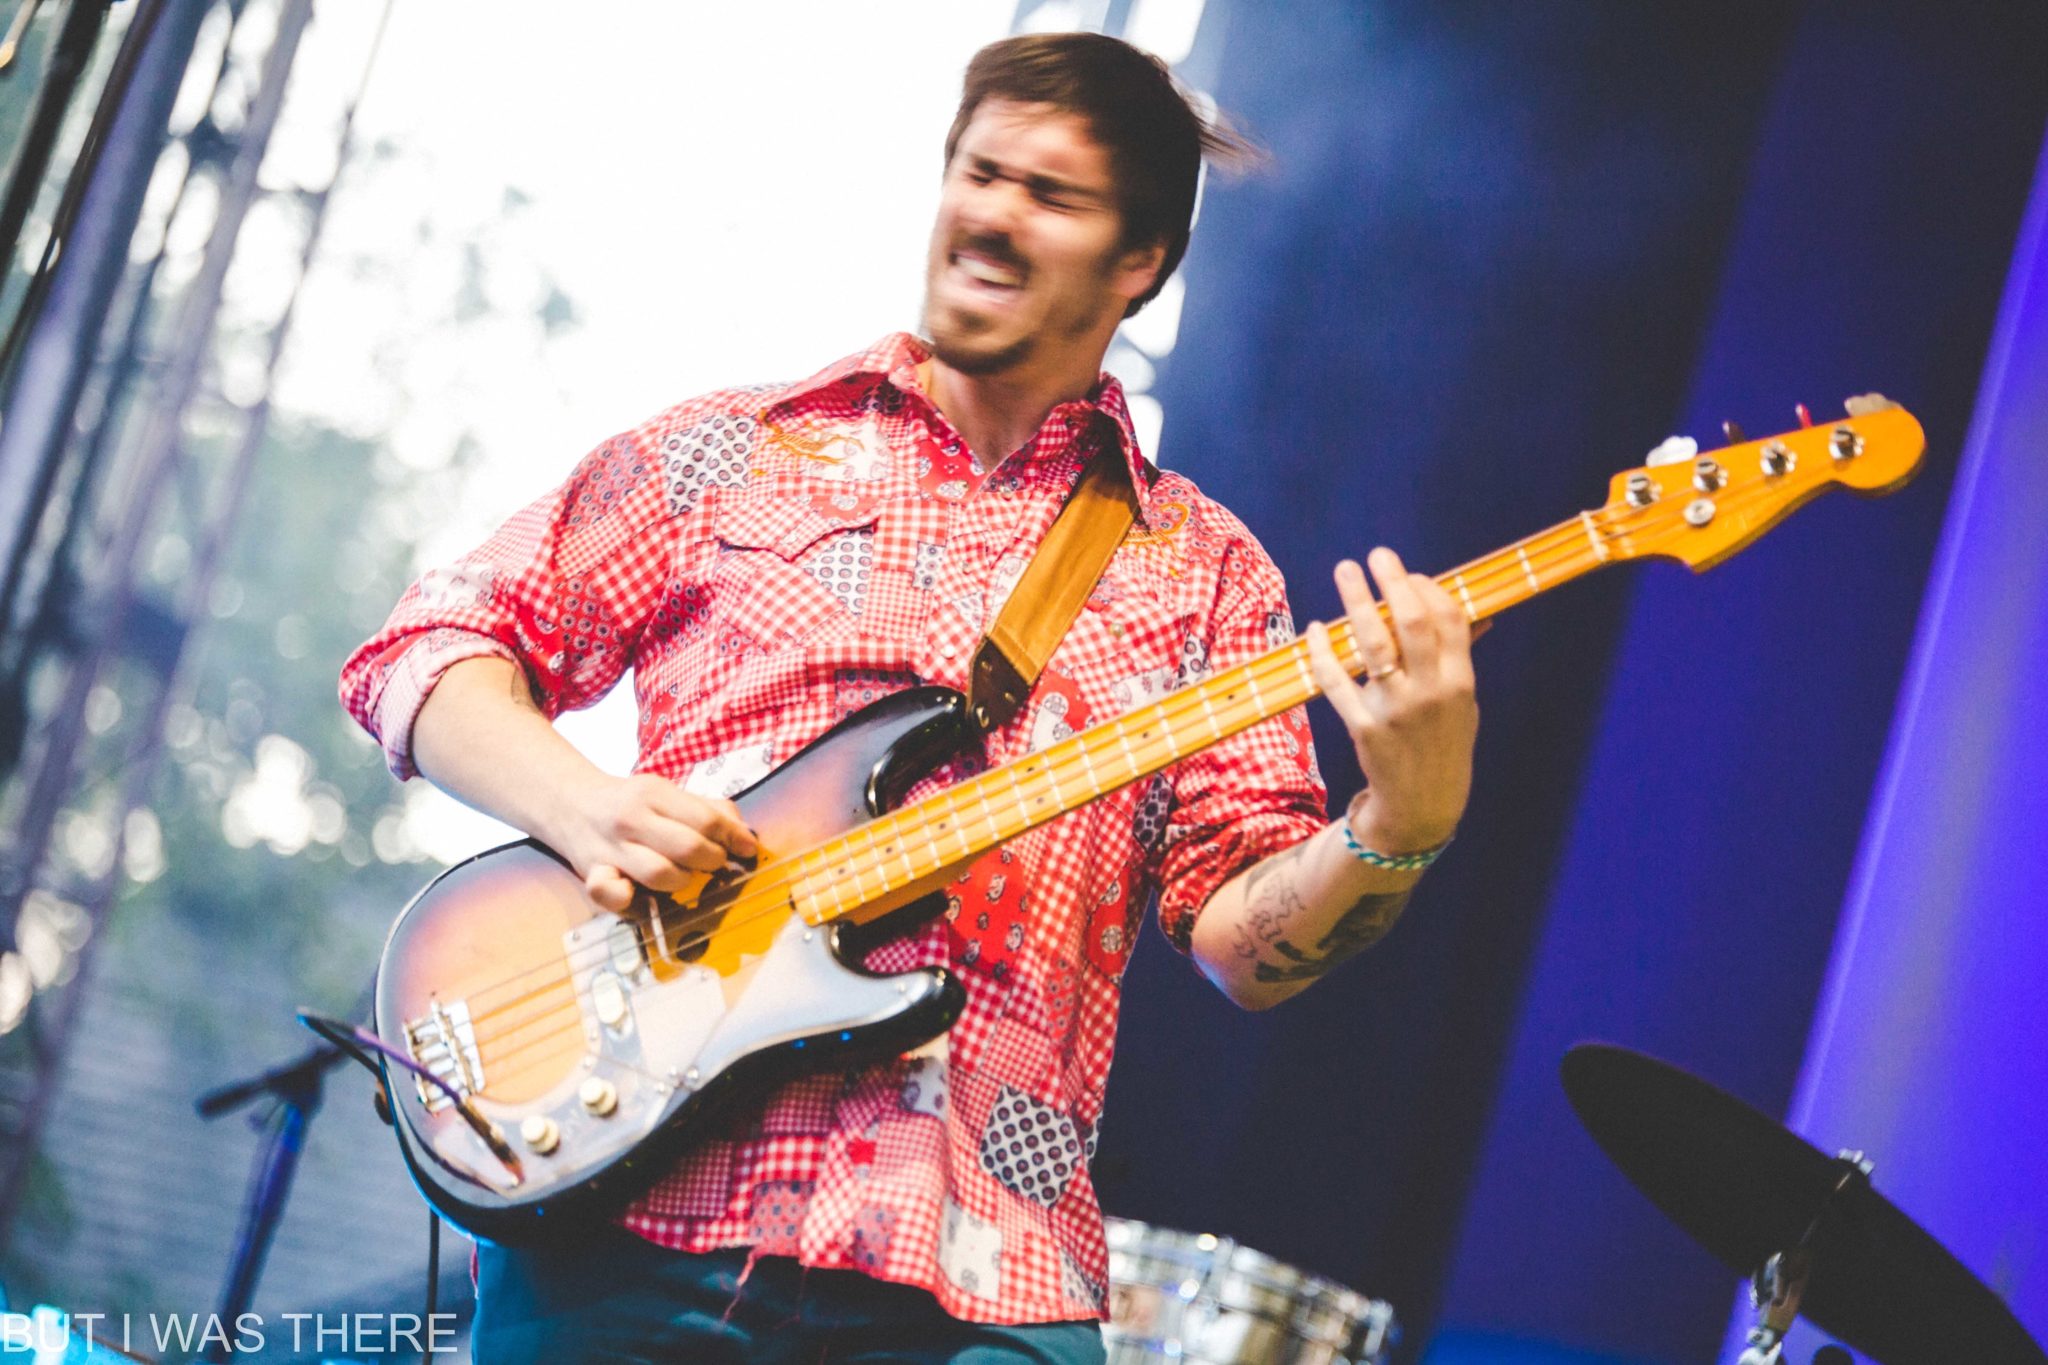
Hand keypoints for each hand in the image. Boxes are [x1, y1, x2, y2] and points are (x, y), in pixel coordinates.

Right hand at [552, 772, 757, 911]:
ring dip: (683, 881)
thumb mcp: (668, 793)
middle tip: (716, 863)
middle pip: (688, 847)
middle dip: (713, 860)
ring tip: (685, 875)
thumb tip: (745, 836)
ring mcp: (611, 848)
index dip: (734, 837)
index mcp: (654, 793)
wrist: (570, 803)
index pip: (706, 819)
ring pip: (659, 874)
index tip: (749, 849)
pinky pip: (608, 893)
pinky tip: (639, 891)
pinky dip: (627, 897)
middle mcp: (632, 819)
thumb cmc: (632, 803)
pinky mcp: (592, 874)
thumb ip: (709, 810)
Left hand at [1304, 548, 1477, 854]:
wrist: (1423, 805)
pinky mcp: (1362, 727)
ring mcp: (1394, 709)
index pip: (1448, 620)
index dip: (1428, 589)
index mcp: (1460, 682)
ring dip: (1356, 602)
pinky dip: (1323, 652)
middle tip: (1377, 555)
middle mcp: (1429, 692)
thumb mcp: (1464, 703)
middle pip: (1410, 623)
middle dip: (1393, 582)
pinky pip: (1336, 681)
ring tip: (1345, 570)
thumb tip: (1475, 613)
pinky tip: (1316, 628)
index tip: (1410, 574)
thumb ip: (1461, 659)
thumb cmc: (1444, 744)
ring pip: (1371, 644)